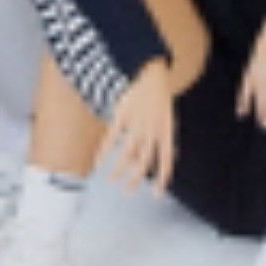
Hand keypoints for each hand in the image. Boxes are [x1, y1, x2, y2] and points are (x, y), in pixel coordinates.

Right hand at [102, 60, 178, 190]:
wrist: (150, 71)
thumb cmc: (158, 98)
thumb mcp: (164, 118)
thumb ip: (159, 139)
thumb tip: (151, 161)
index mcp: (167, 130)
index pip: (167, 159)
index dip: (163, 179)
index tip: (156, 194)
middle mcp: (153, 129)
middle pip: (144, 162)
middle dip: (135, 180)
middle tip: (127, 192)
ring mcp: (138, 122)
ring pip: (127, 153)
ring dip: (119, 170)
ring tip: (112, 180)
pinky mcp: (123, 114)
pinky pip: (112, 137)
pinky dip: (105, 151)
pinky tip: (99, 161)